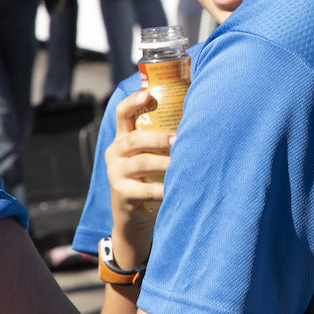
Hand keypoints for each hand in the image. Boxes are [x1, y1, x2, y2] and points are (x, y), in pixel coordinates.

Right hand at [105, 90, 173, 268]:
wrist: (134, 219)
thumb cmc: (150, 180)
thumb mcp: (150, 156)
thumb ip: (162, 139)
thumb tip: (198, 116)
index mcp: (122, 139)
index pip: (122, 113)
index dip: (133, 101)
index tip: (149, 94)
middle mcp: (114, 153)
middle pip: (134, 138)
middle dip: (158, 138)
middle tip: (180, 140)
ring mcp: (115, 174)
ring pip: (141, 162)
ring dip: (165, 162)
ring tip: (182, 163)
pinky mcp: (121, 195)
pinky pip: (144, 190)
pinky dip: (163, 189)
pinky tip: (176, 189)